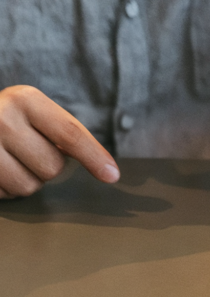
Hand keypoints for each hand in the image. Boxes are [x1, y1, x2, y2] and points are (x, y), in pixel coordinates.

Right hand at [0, 86, 119, 197]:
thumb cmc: (6, 117)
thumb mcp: (31, 109)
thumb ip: (60, 129)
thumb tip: (103, 164)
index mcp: (25, 100)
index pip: (70, 134)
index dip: (94, 156)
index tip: (113, 175)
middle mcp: (2, 121)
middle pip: (52, 167)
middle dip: (47, 165)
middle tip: (30, 150)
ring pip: (29, 187)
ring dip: (27, 180)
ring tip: (11, 160)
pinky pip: (5, 195)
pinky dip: (6, 189)